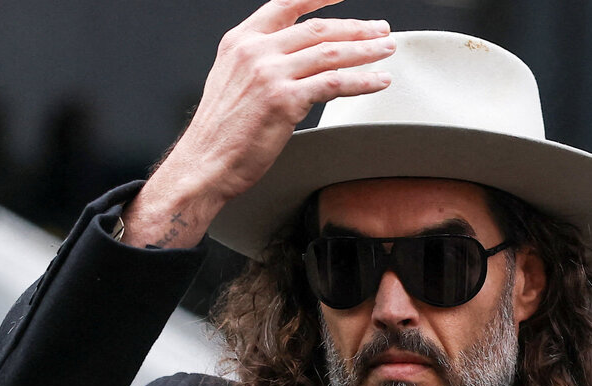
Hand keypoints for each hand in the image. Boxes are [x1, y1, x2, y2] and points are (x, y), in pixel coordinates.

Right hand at [124, 0, 394, 248]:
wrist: (204, 163)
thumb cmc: (219, 133)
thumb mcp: (232, 81)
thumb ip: (259, 63)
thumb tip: (296, 60)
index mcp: (240, 40)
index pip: (286, 4)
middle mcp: (255, 51)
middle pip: (317, 29)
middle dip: (356, 28)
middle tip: (381, 30)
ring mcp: (270, 74)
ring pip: (331, 53)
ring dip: (366, 51)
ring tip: (387, 51)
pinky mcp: (285, 100)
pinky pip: (335, 83)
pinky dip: (363, 81)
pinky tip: (379, 81)